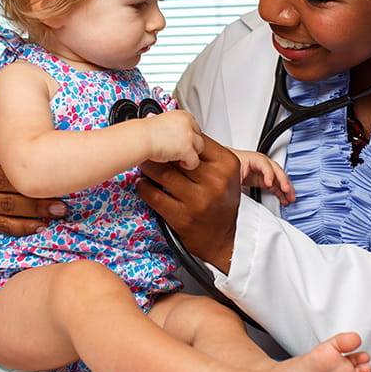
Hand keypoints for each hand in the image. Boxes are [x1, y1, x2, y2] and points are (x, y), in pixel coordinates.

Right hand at [0, 87, 66, 235]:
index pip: (5, 155)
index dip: (32, 160)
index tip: (59, 163)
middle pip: (8, 181)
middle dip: (39, 188)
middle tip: (68, 193)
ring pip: (8, 204)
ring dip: (38, 208)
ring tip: (61, 209)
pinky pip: (3, 224)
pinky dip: (25, 225)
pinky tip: (43, 224)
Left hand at [136, 134, 239, 272]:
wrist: (222, 238)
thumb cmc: (221, 202)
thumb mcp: (226, 173)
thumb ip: (206, 154)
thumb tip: (180, 132)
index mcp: (227, 166)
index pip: (197, 141)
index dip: (178, 137)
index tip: (166, 135)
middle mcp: (215, 182)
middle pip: (178, 155)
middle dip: (160, 150)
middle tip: (150, 147)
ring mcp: (198, 200)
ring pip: (163, 174)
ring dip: (148, 166)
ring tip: (144, 163)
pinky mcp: (182, 217)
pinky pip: (154, 196)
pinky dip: (144, 187)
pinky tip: (143, 183)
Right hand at [144, 109, 204, 169]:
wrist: (140, 138)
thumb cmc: (145, 133)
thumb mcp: (162, 124)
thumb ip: (171, 127)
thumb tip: (174, 134)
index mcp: (182, 115)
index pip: (194, 125)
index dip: (190, 135)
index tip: (185, 140)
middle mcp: (188, 124)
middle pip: (199, 135)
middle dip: (193, 144)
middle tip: (184, 150)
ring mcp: (189, 136)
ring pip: (200, 147)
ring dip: (193, 153)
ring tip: (183, 158)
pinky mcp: (187, 149)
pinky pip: (195, 161)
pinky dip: (190, 164)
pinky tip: (183, 164)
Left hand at [233, 150, 295, 205]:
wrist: (224, 164)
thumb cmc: (228, 165)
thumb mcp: (231, 172)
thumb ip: (234, 178)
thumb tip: (232, 188)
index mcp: (253, 159)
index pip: (264, 165)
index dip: (268, 174)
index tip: (269, 183)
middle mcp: (261, 163)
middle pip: (276, 170)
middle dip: (283, 180)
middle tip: (286, 190)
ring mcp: (264, 172)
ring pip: (279, 178)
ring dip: (286, 188)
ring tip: (290, 197)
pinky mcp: (264, 180)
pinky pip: (276, 185)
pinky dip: (281, 193)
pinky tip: (285, 199)